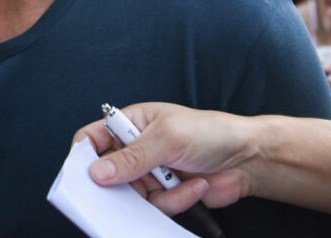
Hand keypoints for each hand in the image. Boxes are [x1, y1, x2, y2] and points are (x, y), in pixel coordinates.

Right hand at [73, 102, 253, 215]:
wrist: (249, 159)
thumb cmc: (210, 132)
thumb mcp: (167, 138)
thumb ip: (131, 157)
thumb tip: (98, 172)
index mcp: (132, 123)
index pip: (93, 137)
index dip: (83, 155)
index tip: (81, 174)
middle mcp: (137, 148)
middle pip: (107, 172)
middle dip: (116, 185)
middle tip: (122, 192)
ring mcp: (150, 172)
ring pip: (131, 195)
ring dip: (156, 193)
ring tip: (178, 181)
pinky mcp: (165, 194)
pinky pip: (155, 207)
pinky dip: (176, 200)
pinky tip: (196, 185)